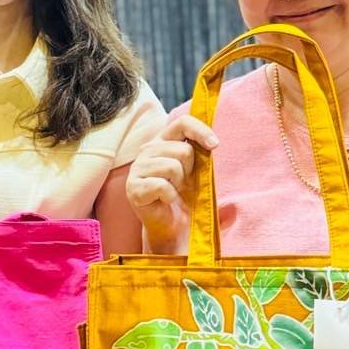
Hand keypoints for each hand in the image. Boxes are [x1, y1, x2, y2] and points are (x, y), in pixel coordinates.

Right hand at [126, 112, 217, 252]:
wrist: (172, 226)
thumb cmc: (186, 196)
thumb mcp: (197, 172)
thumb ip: (202, 154)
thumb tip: (215, 144)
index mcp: (163, 141)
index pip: (182, 123)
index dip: (200, 131)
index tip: (215, 146)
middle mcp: (147, 150)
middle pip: (182, 150)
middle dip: (190, 170)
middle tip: (183, 183)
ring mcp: (138, 168)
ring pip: (172, 167)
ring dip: (179, 184)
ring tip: (173, 190)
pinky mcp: (133, 187)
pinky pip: (162, 186)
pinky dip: (170, 196)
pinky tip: (165, 200)